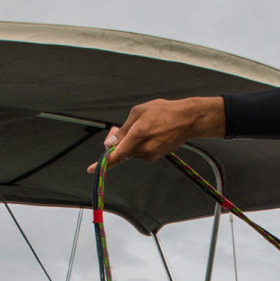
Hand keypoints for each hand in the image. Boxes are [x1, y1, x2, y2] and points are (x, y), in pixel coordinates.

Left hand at [92, 96, 224, 171]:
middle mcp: (143, 149)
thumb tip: (110, 144)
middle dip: (116, 143)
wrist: (188, 120)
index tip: (91, 169)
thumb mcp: (139, 112)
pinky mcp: (155, 156)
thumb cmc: (164, 111)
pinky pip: (139, 152)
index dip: (103, 163)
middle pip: (121, 152)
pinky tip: (148, 132)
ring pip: (130, 152)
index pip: (117, 154)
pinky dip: (138, 144)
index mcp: (138, 135)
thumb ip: (123, 129)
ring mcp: (150, 155)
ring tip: (141, 127)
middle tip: (117, 130)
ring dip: (128, 143)